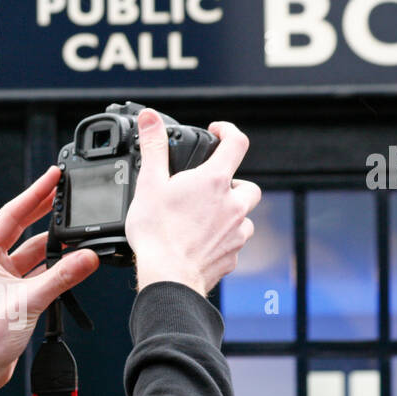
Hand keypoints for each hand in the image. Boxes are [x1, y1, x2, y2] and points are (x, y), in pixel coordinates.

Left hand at [0, 167, 100, 395]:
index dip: (35, 193)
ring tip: (79, 233)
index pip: (12, 214)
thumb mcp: (27, 301)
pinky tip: (73, 264)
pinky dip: (56, 268)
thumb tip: (87, 257)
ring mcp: (1, 279)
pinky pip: (39, 273)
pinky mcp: (13, 296)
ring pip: (34, 254)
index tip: (53, 175)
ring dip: (55, 246)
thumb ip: (61, 277)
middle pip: (23, 228)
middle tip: (67, 192)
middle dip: (46, 211)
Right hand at [124, 109, 260, 295]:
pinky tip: (203, 242)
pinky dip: (224, 238)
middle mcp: (233, 205)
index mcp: (215, 181)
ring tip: (204, 217)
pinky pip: (235, 242)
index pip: (237, 142)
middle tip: (210, 187)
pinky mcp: (232, 256)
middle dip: (233, 183)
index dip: (228, 131)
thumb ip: (153, 147)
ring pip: (244, 216)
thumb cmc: (158, 233)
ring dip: (230, 213)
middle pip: (247, 185)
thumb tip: (150, 117)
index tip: (218, 132)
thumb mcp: (149, 183)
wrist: (168, 278)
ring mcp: (236, 232)